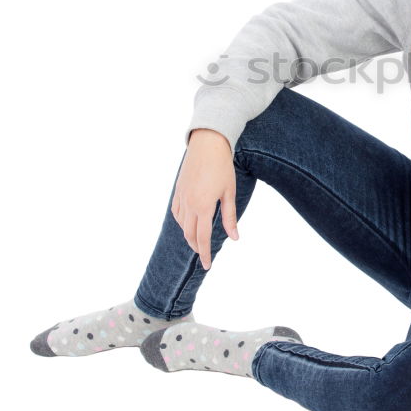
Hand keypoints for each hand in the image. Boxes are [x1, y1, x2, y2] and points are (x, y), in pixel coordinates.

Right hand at [171, 129, 239, 269]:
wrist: (207, 144)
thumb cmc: (222, 167)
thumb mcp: (229, 192)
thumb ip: (229, 217)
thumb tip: (234, 238)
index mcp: (203, 206)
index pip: (202, 237)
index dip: (205, 253)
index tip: (207, 266)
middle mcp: (189, 204)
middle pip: (189, 234)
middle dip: (196, 247)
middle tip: (204, 256)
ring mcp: (181, 197)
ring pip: (181, 224)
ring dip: (189, 236)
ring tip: (198, 242)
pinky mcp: (177, 190)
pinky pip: (176, 212)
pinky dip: (181, 222)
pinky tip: (188, 223)